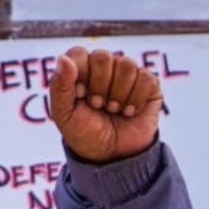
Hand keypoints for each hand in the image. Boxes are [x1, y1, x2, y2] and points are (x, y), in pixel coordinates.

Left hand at [49, 47, 162, 162]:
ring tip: (113, 109)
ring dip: (117, 94)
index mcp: (81, 70)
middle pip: (103, 57)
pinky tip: (129, 112)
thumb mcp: (64, 114)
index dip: (80, 75)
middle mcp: (104, 67)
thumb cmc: (84, 133)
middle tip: (97, 105)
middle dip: (99, 86)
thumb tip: (63, 58)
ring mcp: (127, 74)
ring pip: (125, 65)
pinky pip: (145, 78)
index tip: (80, 95)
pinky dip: (135, 99)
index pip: (79, 53)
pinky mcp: (148, 85)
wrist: (111, 155)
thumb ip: (60, 86)